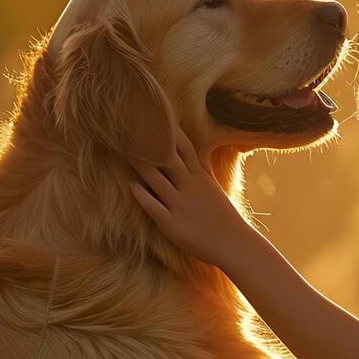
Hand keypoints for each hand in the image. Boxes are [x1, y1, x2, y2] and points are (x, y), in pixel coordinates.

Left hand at [128, 125, 258, 268]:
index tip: (155, 114)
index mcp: (200, 177)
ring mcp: (181, 205)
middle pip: (167, 158)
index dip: (169, 130)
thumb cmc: (222, 217)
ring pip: (157, 180)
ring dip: (140, 165)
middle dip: (149, 143)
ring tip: (123, 151)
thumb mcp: (212, 187)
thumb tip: (190, 152)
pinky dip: (142, 195)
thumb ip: (199, 170)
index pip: (183, 147)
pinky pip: (154, 207)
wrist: (234, 245)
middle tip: (131, 128)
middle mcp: (190, 187)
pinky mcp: (172, 225)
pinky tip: (132, 186)